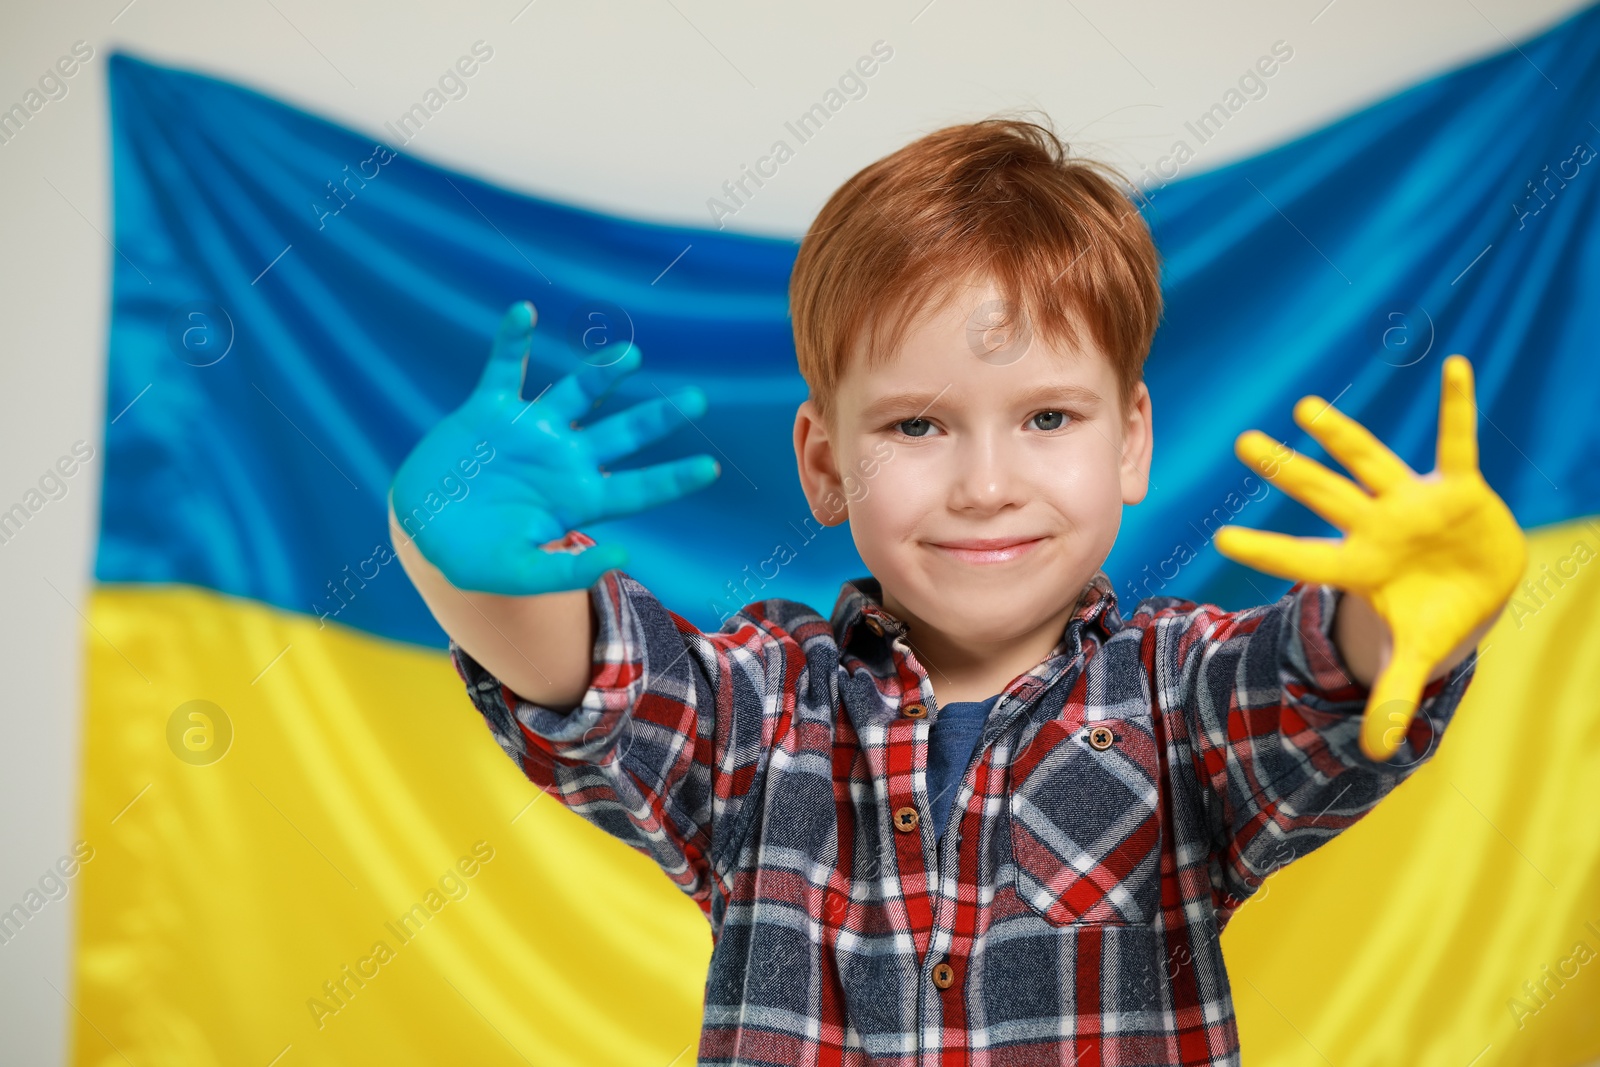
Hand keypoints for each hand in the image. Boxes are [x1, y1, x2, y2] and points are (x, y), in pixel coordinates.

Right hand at [389, 301, 719, 595]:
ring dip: (600, 373)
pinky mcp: (489, 411)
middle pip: (621, 435)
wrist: (422, 529)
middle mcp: (562, 459)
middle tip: (697, 400)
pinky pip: (504, 369)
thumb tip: (623, 557)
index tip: (709, 469)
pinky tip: (523, 312)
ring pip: (575, 393)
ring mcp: (528, 431)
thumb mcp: (519, 575)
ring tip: (630, 356)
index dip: (672, 479)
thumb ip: (566, 572)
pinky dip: (512, 342)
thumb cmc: (475, 557)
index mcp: (576, 499)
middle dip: (658, 418)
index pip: (636, 489)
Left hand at [1213, 355, 1525, 760]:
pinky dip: (1459, 408)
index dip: (1267, 549)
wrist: (1480, 583)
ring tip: (1306, 406)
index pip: (1303, 557)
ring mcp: (1414, 503)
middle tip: (1241, 441)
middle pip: (1323, 496)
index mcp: (1360, 566)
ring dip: (1344, 435)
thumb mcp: (1418, 655)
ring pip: (1372, 462)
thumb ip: (1394, 695)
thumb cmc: (1434, 612)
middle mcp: (1377, 526)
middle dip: (1286, 471)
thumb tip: (1378, 753)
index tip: (1219, 537)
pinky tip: (1458, 368)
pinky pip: (1458, 442)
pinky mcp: (1458, 487)